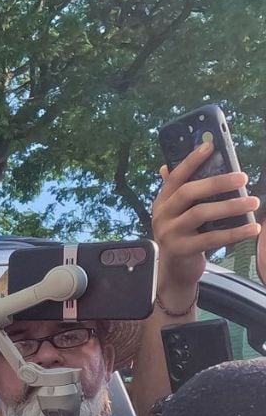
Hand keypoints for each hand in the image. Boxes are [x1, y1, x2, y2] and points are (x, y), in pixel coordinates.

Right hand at [153, 141, 260, 301]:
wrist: (175, 269)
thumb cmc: (183, 234)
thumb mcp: (179, 212)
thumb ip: (181, 191)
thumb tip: (172, 165)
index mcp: (163, 201)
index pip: (176, 176)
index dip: (192, 161)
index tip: (210, 146)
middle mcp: (162, 215)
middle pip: (188, 192)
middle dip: (217, 182)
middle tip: (243, 177)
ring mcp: (169, 233)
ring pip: (200, 214)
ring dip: (230, 206)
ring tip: (252, 202)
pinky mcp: (181, 250)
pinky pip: (211, 238)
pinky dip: (234, 233)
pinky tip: (252, 228)